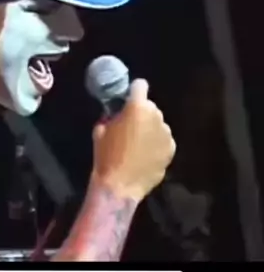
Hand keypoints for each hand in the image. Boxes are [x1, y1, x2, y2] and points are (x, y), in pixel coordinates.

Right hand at [92, 78, 175, 202]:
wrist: (120, 186)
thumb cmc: (106, 156)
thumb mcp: (100, 130)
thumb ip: (112, 115)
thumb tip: (117, 113)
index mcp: (137, 107)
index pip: (140, 85)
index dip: (134, 91)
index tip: (129, 99)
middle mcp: (156, 116)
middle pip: (150, 106)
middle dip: (142, 113)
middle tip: (131, 127)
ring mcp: (166, 134)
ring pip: (158, 124)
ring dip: (150, 129)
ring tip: (138, 144)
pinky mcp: (171, 149)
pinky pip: (164, 140)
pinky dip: (157, 144)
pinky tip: (146, 155)